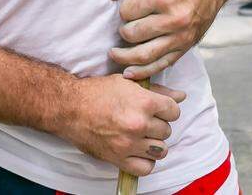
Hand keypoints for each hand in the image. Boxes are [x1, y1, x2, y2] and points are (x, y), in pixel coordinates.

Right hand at [56, 74, 184, 175]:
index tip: (157, 108)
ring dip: (153, 143)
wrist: (70, 108)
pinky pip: (147, 167)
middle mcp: (139, 124)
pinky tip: (137, 150)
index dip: (166, 108)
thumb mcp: (128, 83)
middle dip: (158, 125)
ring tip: (141, 136)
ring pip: (161, 150)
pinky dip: (145, 161)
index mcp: (143, 102)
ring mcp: (130, 144)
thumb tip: (181, 96)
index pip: (173, 111)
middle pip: (167, 130)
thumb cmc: (97, 92)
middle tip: (143, 120)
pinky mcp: (119, 159)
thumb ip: (158, 90)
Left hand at [108, 0, 227, 80]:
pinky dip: (142, 72)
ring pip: (144, 55)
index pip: (129, 11)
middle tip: (125, 27)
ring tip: (114, 54)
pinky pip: (159, 65)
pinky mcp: (184, 48)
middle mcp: (174, 19)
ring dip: (124, 57)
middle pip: (133, 33)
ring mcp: (180, 37)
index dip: (124, 10)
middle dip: (124, 31)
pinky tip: (128, 72)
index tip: (129, 8)